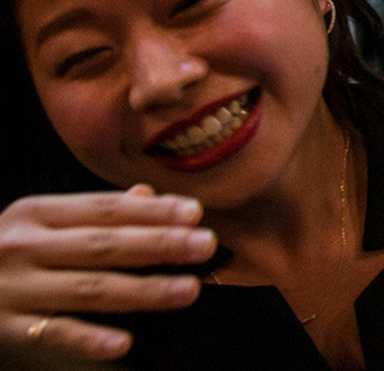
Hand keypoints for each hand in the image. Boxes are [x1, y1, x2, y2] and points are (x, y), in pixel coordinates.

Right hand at [0, 186, 212, 362]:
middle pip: (103, 246)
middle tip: (206, 245)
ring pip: (89, 290)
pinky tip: (123, 343)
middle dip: (159, 245)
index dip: (151, 211)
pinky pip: (53, 334)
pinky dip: (88, 339)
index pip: (103, 210)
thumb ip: (91, 213)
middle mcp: (22, 248)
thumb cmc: (3, 253)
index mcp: (35, 214)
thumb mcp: (37, 224)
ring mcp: (12, 290)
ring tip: (188, 290)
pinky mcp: (4, 329)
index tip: (196, 213)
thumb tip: (149, 197)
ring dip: (142, 290)